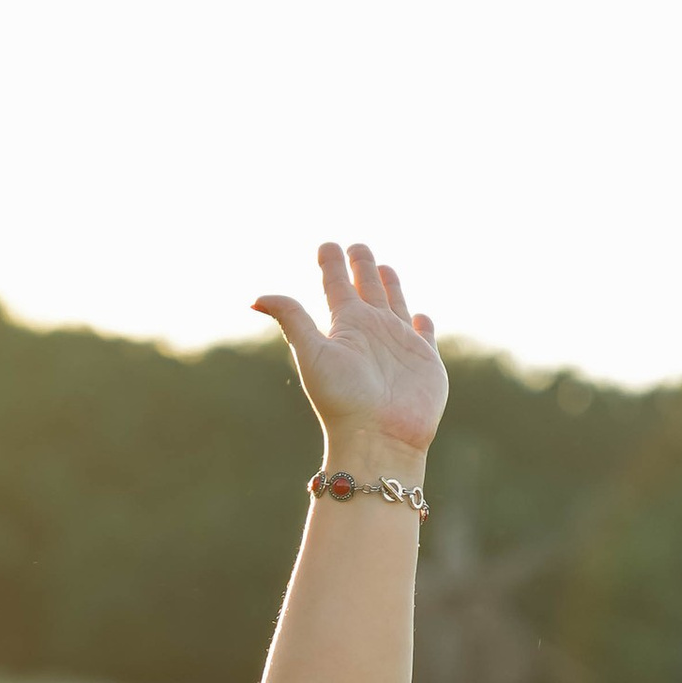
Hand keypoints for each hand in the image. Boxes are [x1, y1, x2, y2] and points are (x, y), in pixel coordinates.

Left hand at [254, 242, 446, 464]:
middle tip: (356, 245)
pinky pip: (424, 335)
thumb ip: (292, 319)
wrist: (378, 438)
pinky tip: (420, 316)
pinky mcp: (425, 361)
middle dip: (361, 265)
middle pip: (366, 288)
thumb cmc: (343, 398)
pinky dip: (422, 323)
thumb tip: (256, 298)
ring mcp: (399, 345)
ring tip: (384, 268)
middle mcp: (371, 331)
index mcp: (345, 326)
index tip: (327, 245)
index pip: (335, 285)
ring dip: (390, 286)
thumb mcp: (312, 352)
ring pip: (395, 305)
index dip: (332, 263)